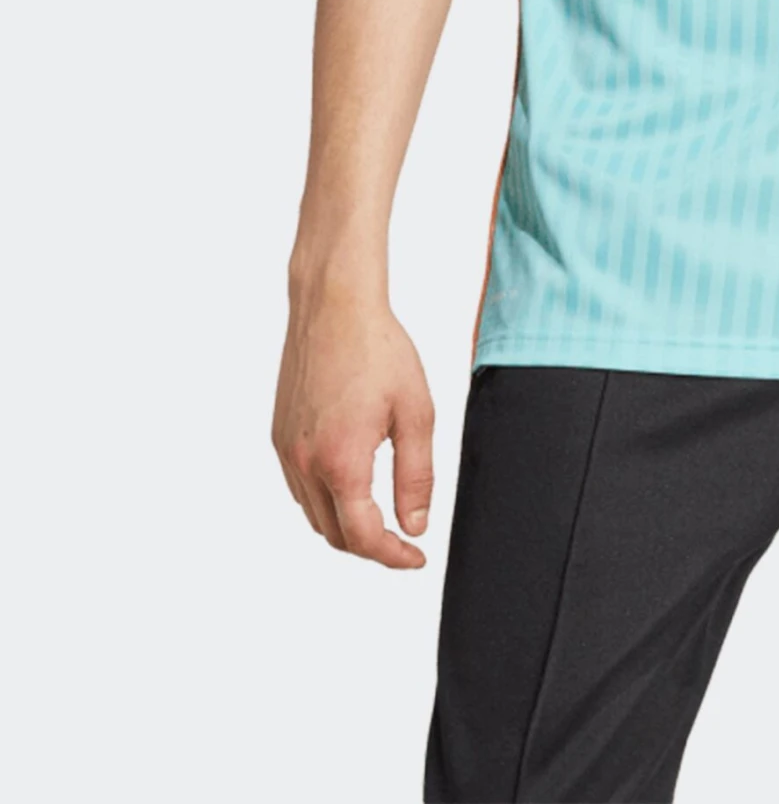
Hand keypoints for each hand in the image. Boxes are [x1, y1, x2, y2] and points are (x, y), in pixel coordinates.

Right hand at [272, 285, 434, 568]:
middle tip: (403, 539)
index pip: (363, 537)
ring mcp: (286, 450)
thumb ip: (416, 476)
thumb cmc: (379, 350)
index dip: (392, 556)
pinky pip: (299, 488)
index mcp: (341, 461)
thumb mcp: (415, 412)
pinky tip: (350, 483)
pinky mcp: (278, 435)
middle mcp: (305, 462)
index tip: (416, 556)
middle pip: (335, 535)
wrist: (334, 306)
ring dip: (345, 526)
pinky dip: (324, 501)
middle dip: (370, 546)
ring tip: (380, 514)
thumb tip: (414, 526)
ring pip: (313, 516)